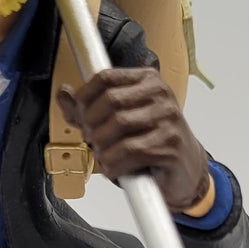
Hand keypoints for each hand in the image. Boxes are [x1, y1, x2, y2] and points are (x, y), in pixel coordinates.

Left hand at [57, 67, 211, 214]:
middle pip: (110, 101)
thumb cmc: (150, 143)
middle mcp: (161, 95)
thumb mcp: (117, 121)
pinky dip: (114, 163)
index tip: (80, 115)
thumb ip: (89, 108)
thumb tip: (63, 93)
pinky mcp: (170, 145)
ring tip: (105, 155)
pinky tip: (116, 168)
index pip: (106, 77)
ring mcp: (169, 119)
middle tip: (92, 140)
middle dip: (92, 125)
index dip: (84, 97)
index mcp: (148, 80)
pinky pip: (129, 151)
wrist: (185, 170)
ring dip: (102, 146)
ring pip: (118, 126)